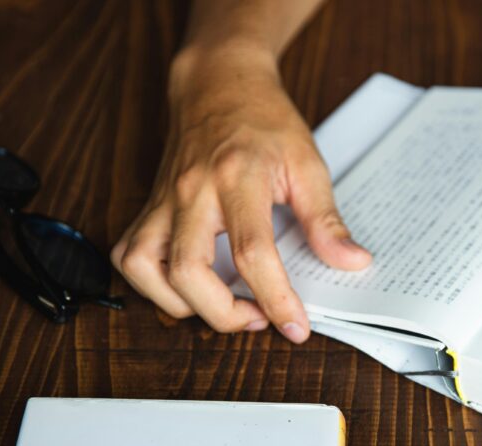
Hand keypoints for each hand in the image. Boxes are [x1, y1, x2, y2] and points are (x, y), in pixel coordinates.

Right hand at [111, 44, 370, 340]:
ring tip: (220, 306)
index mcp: (239, 177)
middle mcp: (193, 191)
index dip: (275, 299)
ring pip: (143, 267)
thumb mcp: (308, 164)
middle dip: (223, 314)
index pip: (253, 252)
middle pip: (188, 271)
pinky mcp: (148, 207)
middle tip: (258, 318)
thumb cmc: (264, 121)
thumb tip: (353, 263)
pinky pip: (128, 255)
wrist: (218, 84)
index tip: (296, 326)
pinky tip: (184, 287)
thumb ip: (327, 220)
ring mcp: (164, 200)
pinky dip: (149, 284)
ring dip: (180, 304)